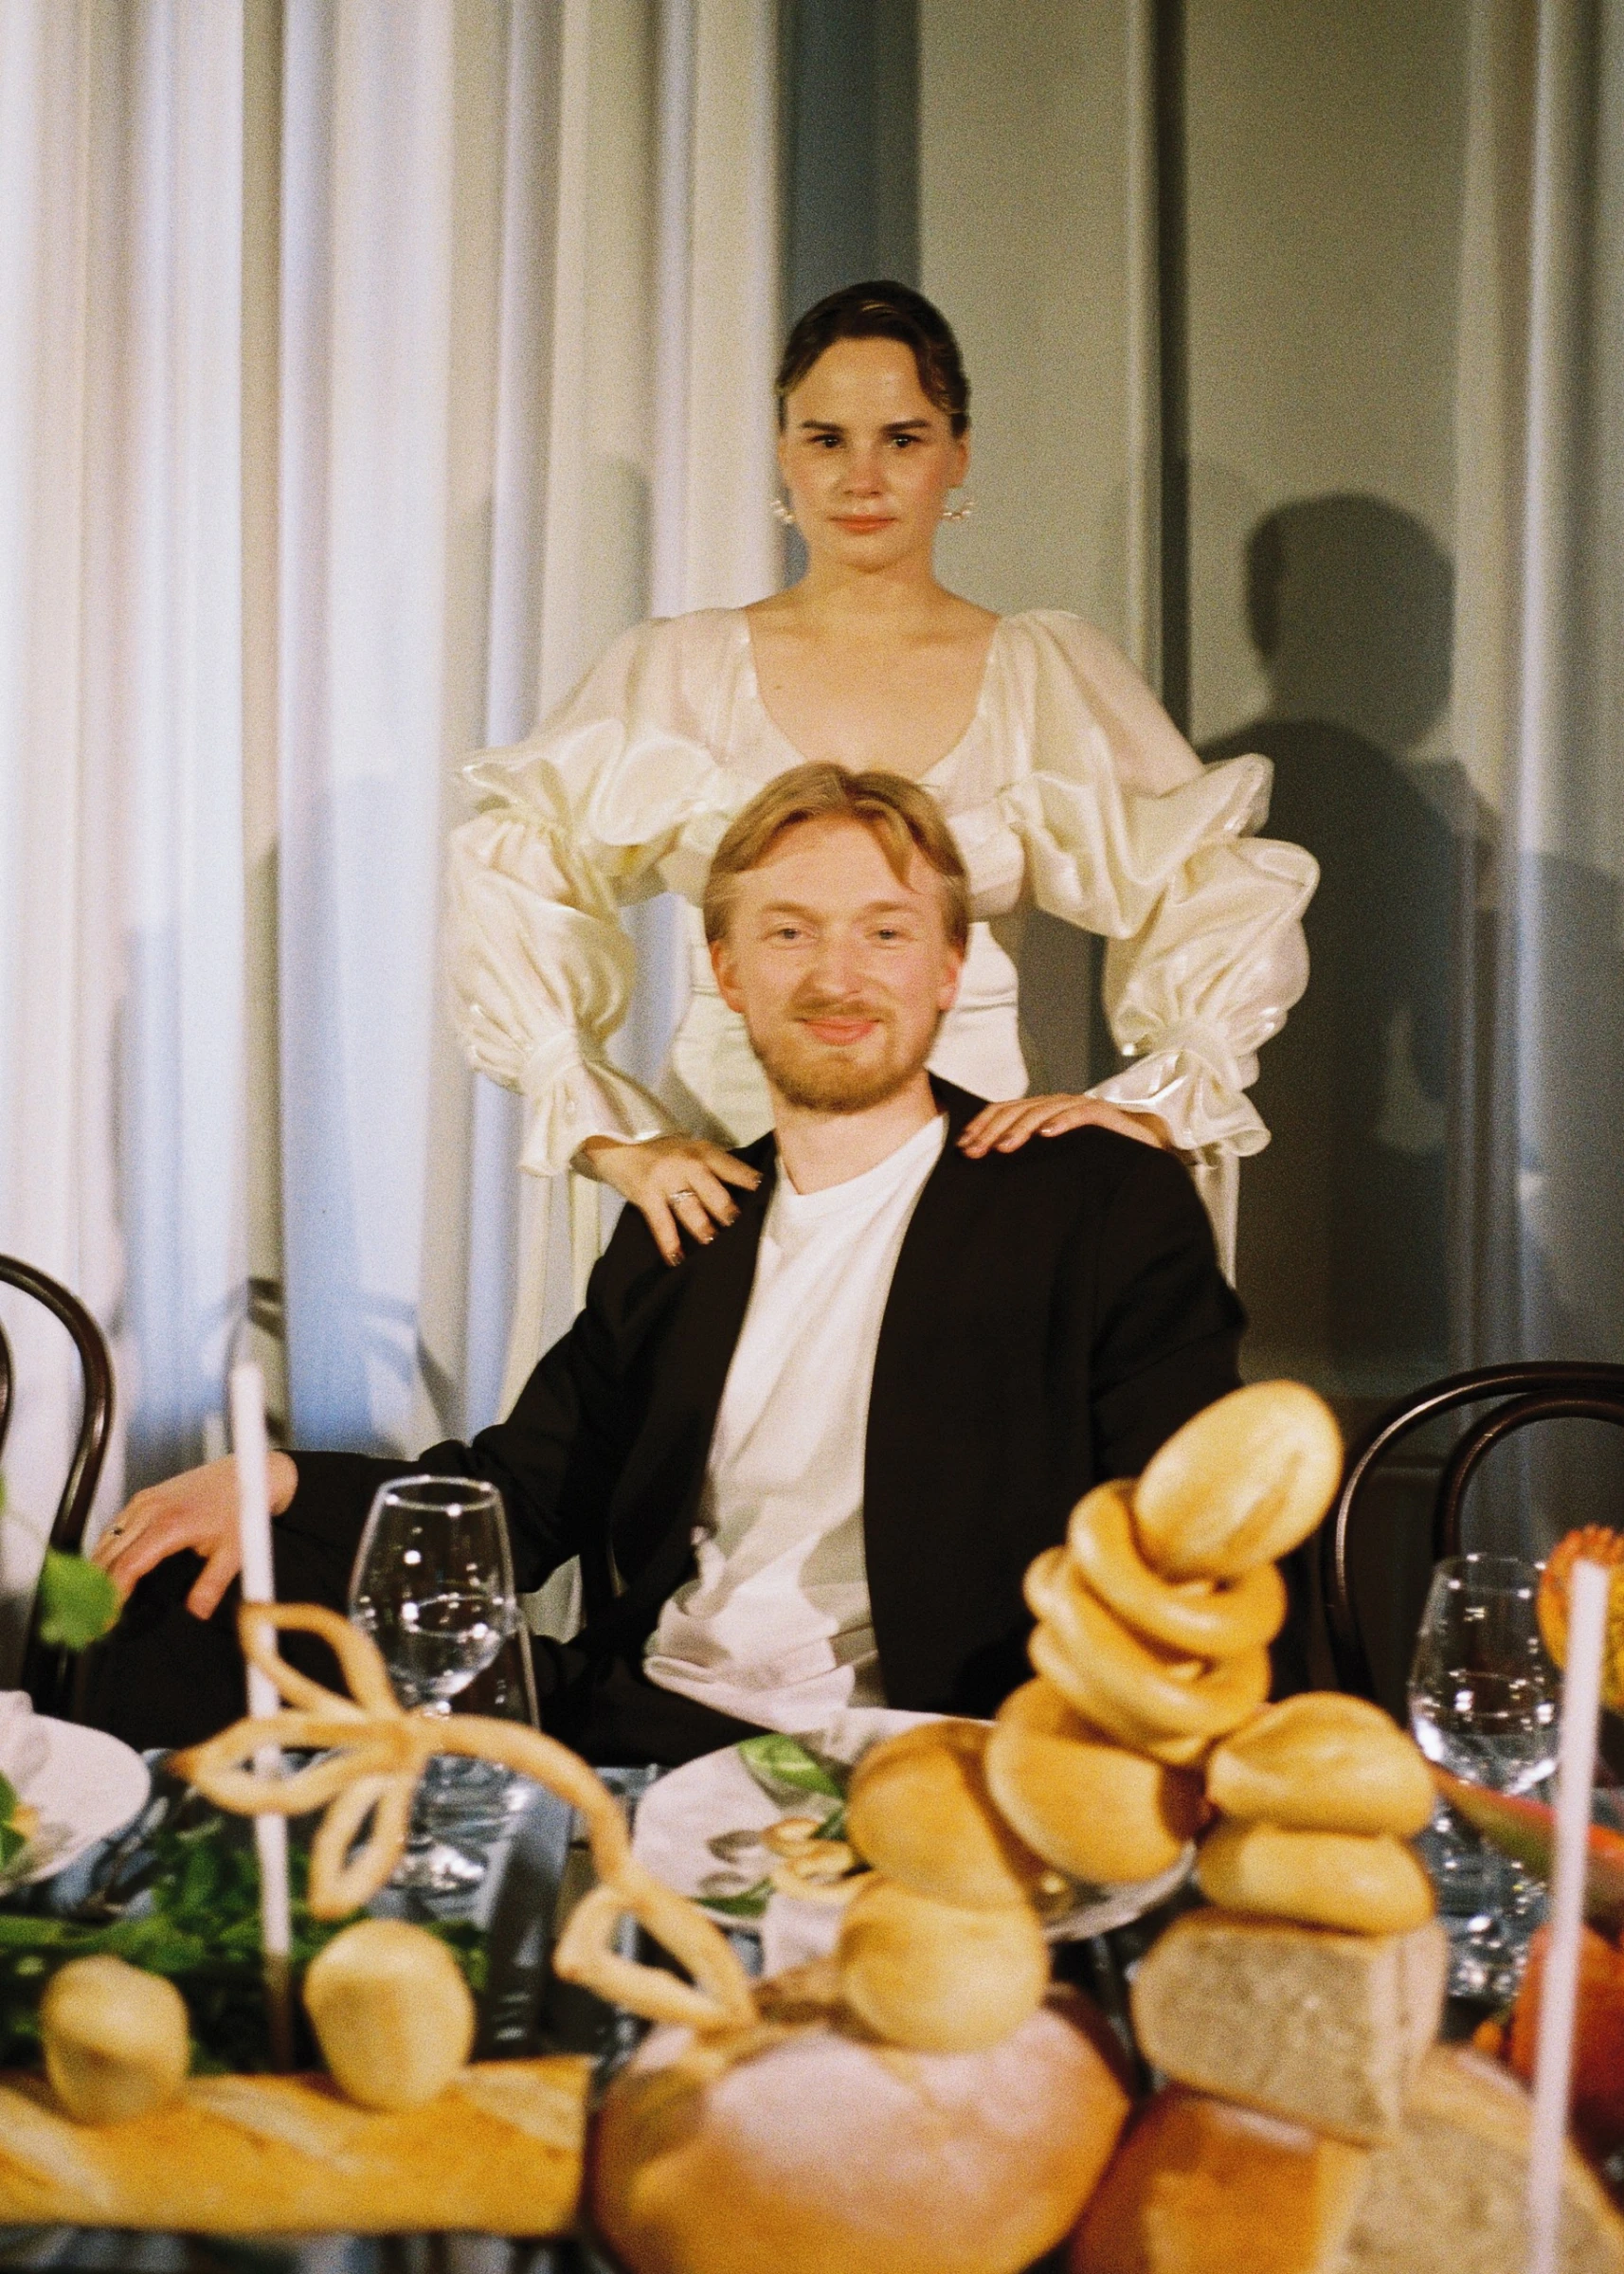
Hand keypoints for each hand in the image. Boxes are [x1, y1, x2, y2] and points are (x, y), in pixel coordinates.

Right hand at [89, 1451, 299, 1619]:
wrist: (248, 1473)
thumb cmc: (241, 1507)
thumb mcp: (233, 1551)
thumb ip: (212, 1584)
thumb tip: (196, 1612)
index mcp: (169, 1525)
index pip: (127, 1566)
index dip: (112, 1595)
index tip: (107, 1619)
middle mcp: (150, 1510)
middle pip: (107, 1555)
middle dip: (96, 1588)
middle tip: (95, 1616)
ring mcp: (144, 1501)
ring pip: (105, 1539)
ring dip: (96, 1569)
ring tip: (96, 1598)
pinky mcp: (144, 1497)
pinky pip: (114, 1527)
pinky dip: (105, 1550)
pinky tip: (107, 1569)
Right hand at [578, 1134, 761, 1265]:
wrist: (619, 1148)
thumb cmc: (663, 1154)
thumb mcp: (690, 1151)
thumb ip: (713, 1167)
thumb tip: (745, 1193)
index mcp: (702, 1152)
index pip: (730, 1166)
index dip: (747, 1179)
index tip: (764, 1192)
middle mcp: (687, 1163)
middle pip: (712, 1189)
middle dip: (725, 1209)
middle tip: (735, 1224)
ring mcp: (666, 1179)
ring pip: (690, 1207)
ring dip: (702, 1226)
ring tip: (711, 1240)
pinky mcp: (647, 1195)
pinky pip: (661, 1223)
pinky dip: (669, 1242)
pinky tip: (676, 1258)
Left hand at [957, 1094, 1173, 1157]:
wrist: (1144, 1142)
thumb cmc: (1097, 1150)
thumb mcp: (1056, 1153)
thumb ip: (1030, 1152)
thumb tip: (993, 1162)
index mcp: (1042, 1110)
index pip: (1005, 1110)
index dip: (982, 1125)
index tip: (963, 1146)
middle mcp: (1057, 1103)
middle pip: (1017, 1110)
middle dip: (992, 1131)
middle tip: (975, 1152)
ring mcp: (1079, 1106)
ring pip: (1043, 1111)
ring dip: (1021, 1128)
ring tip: (1004, 1146)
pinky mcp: (1103, 1115)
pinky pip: (1080, 1114)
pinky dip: (1063, 1123)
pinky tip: (1048, 1134)